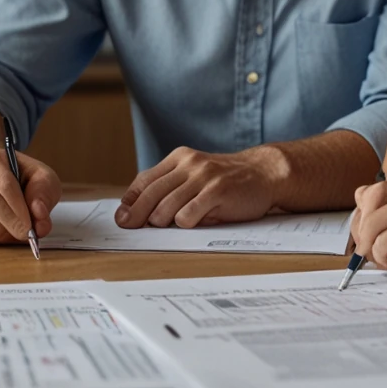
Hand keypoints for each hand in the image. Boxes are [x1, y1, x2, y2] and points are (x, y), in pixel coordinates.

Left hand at [116, 146, 283, 228]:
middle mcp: (189, 164)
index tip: (122, 218)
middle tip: (132, 229)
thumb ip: (171, 186)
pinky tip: (194, 222)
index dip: (130, 201)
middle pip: (150, 195)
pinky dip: (185, 224)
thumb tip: (137, 210)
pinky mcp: (218, 191)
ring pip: (166, 207)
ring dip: (162, 222)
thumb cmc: (226, 180)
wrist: (264, 173)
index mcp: (179, 158)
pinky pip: (188, 215)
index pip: (144, 180)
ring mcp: (204, 177)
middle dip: (137, 216)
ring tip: (171, 225)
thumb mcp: (196, 174)